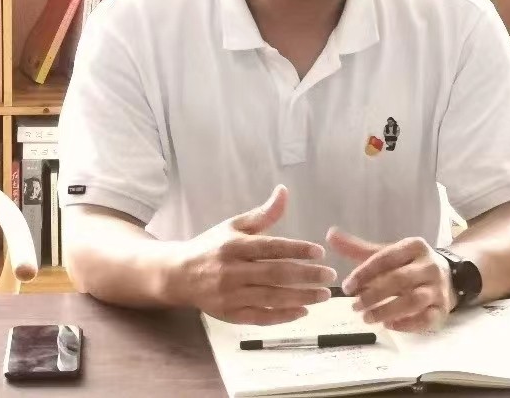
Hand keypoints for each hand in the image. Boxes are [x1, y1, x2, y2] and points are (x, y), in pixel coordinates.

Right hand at [172, 185, 336, 324]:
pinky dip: (282, 316)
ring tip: (324, 295)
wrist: (179, 274)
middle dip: (306, 276)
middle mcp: (232, 271)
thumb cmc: (212, 247)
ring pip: (271, 297)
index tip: (319, 252)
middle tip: (330, 276)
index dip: (297, 249)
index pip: (271, 247)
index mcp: (235, 245)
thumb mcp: (234, 226)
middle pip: (275, 274)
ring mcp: (230, 295)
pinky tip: (303, 312)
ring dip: (301, 297)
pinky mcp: (230, 315)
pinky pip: (260, 317)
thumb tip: (284, 191)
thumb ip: (262, 214)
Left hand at [326, 228, 454, 332]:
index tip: (347, 287)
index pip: (386, 258)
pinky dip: (407, 324)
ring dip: (387, 310)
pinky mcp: (443, 309)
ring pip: (413, 300)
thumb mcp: (387, 253)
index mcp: (414, 246)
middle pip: (399, 280)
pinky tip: (389, 326)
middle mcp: (429, 265)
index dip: (365, 273)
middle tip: (354, 306)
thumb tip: (330, 235)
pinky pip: (426, 319)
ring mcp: (438, 288)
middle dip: (374, 294)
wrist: (447, 275)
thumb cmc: (408, 264)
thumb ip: (359, 248)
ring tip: (366, 318)